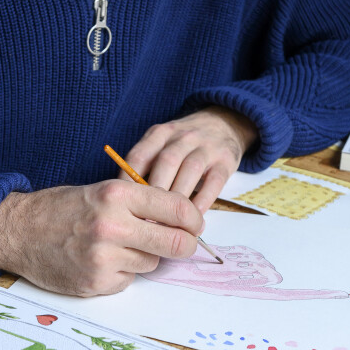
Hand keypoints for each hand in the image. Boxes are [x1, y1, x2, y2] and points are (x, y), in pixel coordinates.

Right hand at [0, 181, 202, 295]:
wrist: (17, 231)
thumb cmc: (61, 209)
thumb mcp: (101, 191)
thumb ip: (139, 203)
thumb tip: (182, 221)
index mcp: (116, 195)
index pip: (177, 209)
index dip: (193, 220)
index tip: (195, 225)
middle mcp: (111, 224)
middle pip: (175, 243)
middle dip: (184, 246)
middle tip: (184, 245)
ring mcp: (103, 256)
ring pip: (151, 263)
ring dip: (143, 258)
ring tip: (117, 247)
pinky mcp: (95, 281)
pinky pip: (128, 280)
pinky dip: (121, 273)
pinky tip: (100, 262)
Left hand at [122, 106, 257, 213]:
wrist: (223, 124)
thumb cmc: (184, 144)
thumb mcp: (162, 144)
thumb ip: (146, 166)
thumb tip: (128, 201)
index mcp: (160, 133)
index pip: (139, 156)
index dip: (129, 182)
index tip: (124, 207)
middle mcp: (182, 137)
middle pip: (166, 162)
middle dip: (156, 193)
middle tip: (147, 220)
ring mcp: (206, 146)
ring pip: (190, 170)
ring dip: (179, 199)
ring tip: (170, 225)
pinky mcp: (225, 160)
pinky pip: (213, 181)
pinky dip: (203, 201)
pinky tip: (193, 218)